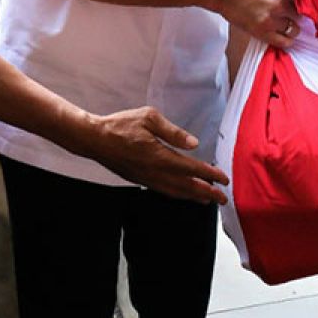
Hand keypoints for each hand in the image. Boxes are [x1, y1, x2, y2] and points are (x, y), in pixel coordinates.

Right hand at [87, 107, 228, 204]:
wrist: (94, 139)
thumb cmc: (120, 125)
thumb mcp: (149, 118)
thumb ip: (173, 132)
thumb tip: (194, 144)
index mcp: (160, 156)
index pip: (192, 169)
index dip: (210, 175)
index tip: (224, 179)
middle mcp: (155, 172)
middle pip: (187, 186)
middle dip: (207, 193)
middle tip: (223, 199)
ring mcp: (146, 179)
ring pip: (175, 192)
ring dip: (193, 197)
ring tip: (207, 200)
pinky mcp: (139, 180)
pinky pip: (163, 191)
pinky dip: (178, 194)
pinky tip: (182, 193)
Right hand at [214, 0, 299, 47]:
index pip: (305, 2)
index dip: (304, 7)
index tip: (304, 10)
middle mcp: (279, 4)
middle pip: (301, 17)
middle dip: (297, 17)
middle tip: (291, 17)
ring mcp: (271, 19)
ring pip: (294, 30)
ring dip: (291, 29)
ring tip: (285, 26)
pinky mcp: (262, 32)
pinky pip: (283, 42)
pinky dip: (286, 41)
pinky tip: (284, 37)